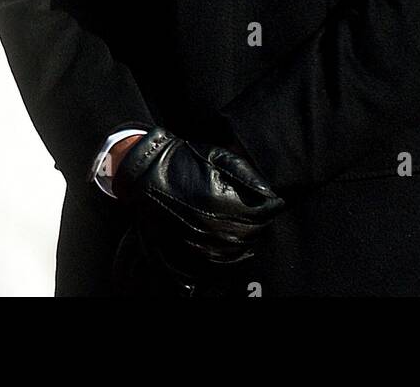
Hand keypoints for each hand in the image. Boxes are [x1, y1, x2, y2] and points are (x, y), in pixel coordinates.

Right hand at [110, 126, 283, 294]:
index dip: (270, 209)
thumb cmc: (183, 159)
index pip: (259, 215)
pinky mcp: (186, 251)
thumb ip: (246, 175)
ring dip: (246, 241)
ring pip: (235, 252)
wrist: (145, 173)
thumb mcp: (217, 156)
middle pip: (250, 236)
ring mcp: (197, 242)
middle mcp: (209, 227)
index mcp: (220, 202)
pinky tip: (233, 245)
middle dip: (259, 225)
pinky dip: (229, 257)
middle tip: (262, 215)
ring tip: (249, 229)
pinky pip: (216, 263)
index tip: (274, 203)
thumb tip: (270, 194)